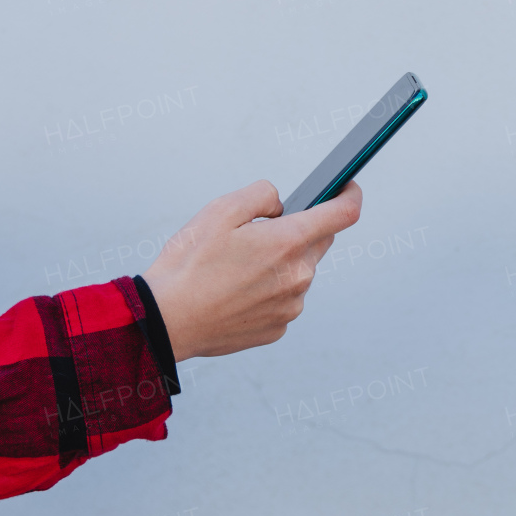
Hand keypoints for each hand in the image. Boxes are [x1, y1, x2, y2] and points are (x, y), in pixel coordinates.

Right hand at [142, 180, 361, 360]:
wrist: (165, 320)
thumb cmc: (188, 265)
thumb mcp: (220, 209)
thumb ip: (262, 195)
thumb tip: (281, 204)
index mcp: (288, 242)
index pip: (343, 213)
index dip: (349, 195)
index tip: (346, 187)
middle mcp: (299, 276)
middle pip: (319, 241)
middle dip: (298, 231)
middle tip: (259, 233)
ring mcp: (291, 305)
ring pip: (299, 272)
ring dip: (280, 263)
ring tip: (237, 268)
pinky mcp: (278, 327)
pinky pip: (285, 299)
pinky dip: (269, 291)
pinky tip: (237, 292)